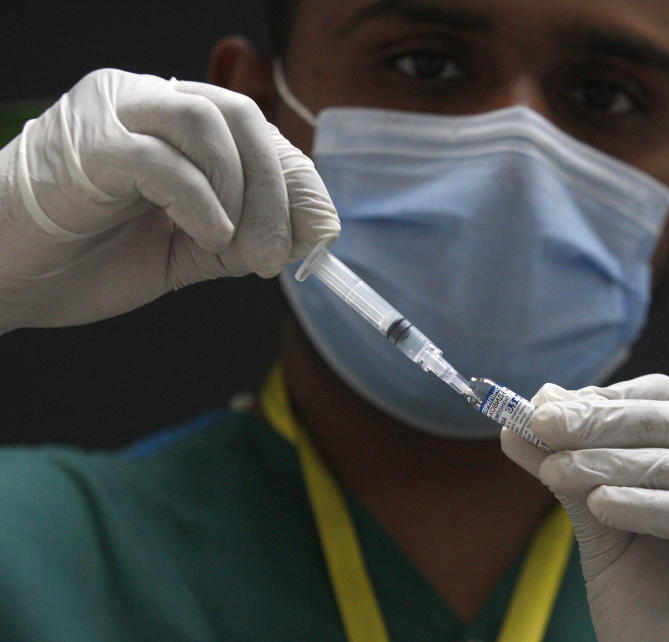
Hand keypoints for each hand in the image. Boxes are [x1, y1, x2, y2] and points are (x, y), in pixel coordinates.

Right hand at [0, 68, 337, 332]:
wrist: (7, 277)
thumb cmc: (89, 257)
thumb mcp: (188, 250)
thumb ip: (243, 237)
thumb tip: (310, 234)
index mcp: (174, 123)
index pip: (256, 133)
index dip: (298, 180)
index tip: (322, 231)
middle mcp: (146, 101)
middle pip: (243, 118)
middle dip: (277, 189)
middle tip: (276, 255)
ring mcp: (113, 113)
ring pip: (208, 122)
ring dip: (242, 191)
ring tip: (237, 247)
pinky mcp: (85, 145)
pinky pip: (161, 159)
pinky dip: (199, 200)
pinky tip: (206, 235)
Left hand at [502, 374, 668, 640]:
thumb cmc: (659, 612)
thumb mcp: (605, 534)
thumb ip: (573, 480)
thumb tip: (519, 430)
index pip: (661, 402)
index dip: (604, 399)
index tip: (545, 405)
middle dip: (599, 421)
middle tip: (544, 421)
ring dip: (611, 464)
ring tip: (558, 469)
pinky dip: (651, 507)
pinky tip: (604, 505)